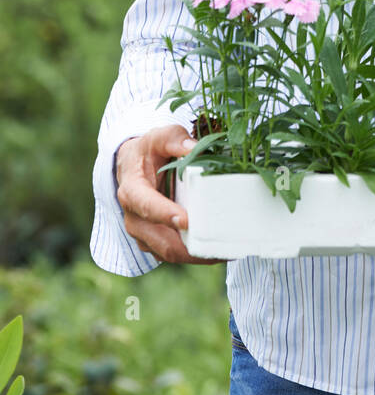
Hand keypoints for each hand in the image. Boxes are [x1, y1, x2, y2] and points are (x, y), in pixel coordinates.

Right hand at [115, 125, 221, 264]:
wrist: (132, 167)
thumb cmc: (148, 152)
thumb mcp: (158, 138)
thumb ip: (174, 139)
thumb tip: (194, 148)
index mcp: (132, 190)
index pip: (146, 205)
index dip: (165, 214)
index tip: (186, 221)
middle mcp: (134, 217)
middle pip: (159, 240)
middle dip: (188, 247)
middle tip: (217, 245)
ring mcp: (143, 234)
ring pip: (168, 253)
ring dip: (195, 256)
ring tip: (223, 251)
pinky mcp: (154, 242)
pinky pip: (173, 255)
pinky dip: (193, 256)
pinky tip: (216, 252)